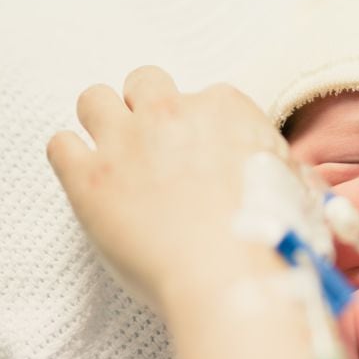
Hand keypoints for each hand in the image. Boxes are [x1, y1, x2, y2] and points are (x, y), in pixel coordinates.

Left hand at [47, 66, 290, 310]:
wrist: (231, 276)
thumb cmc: (273, 237)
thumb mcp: (298, 189)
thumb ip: (284, 168)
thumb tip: (293, 176)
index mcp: (225, 108)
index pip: (206, 96)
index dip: (202, 127)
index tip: (204, 155)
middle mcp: (171, 111)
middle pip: (144, 81)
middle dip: (147, 108)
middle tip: (156, 148)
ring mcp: (124, 141)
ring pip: (94, 98)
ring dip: (103, 121)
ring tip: (115, 155)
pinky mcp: (88, 178)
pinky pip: (60, 144)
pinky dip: (71, 157)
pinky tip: (89, 180)